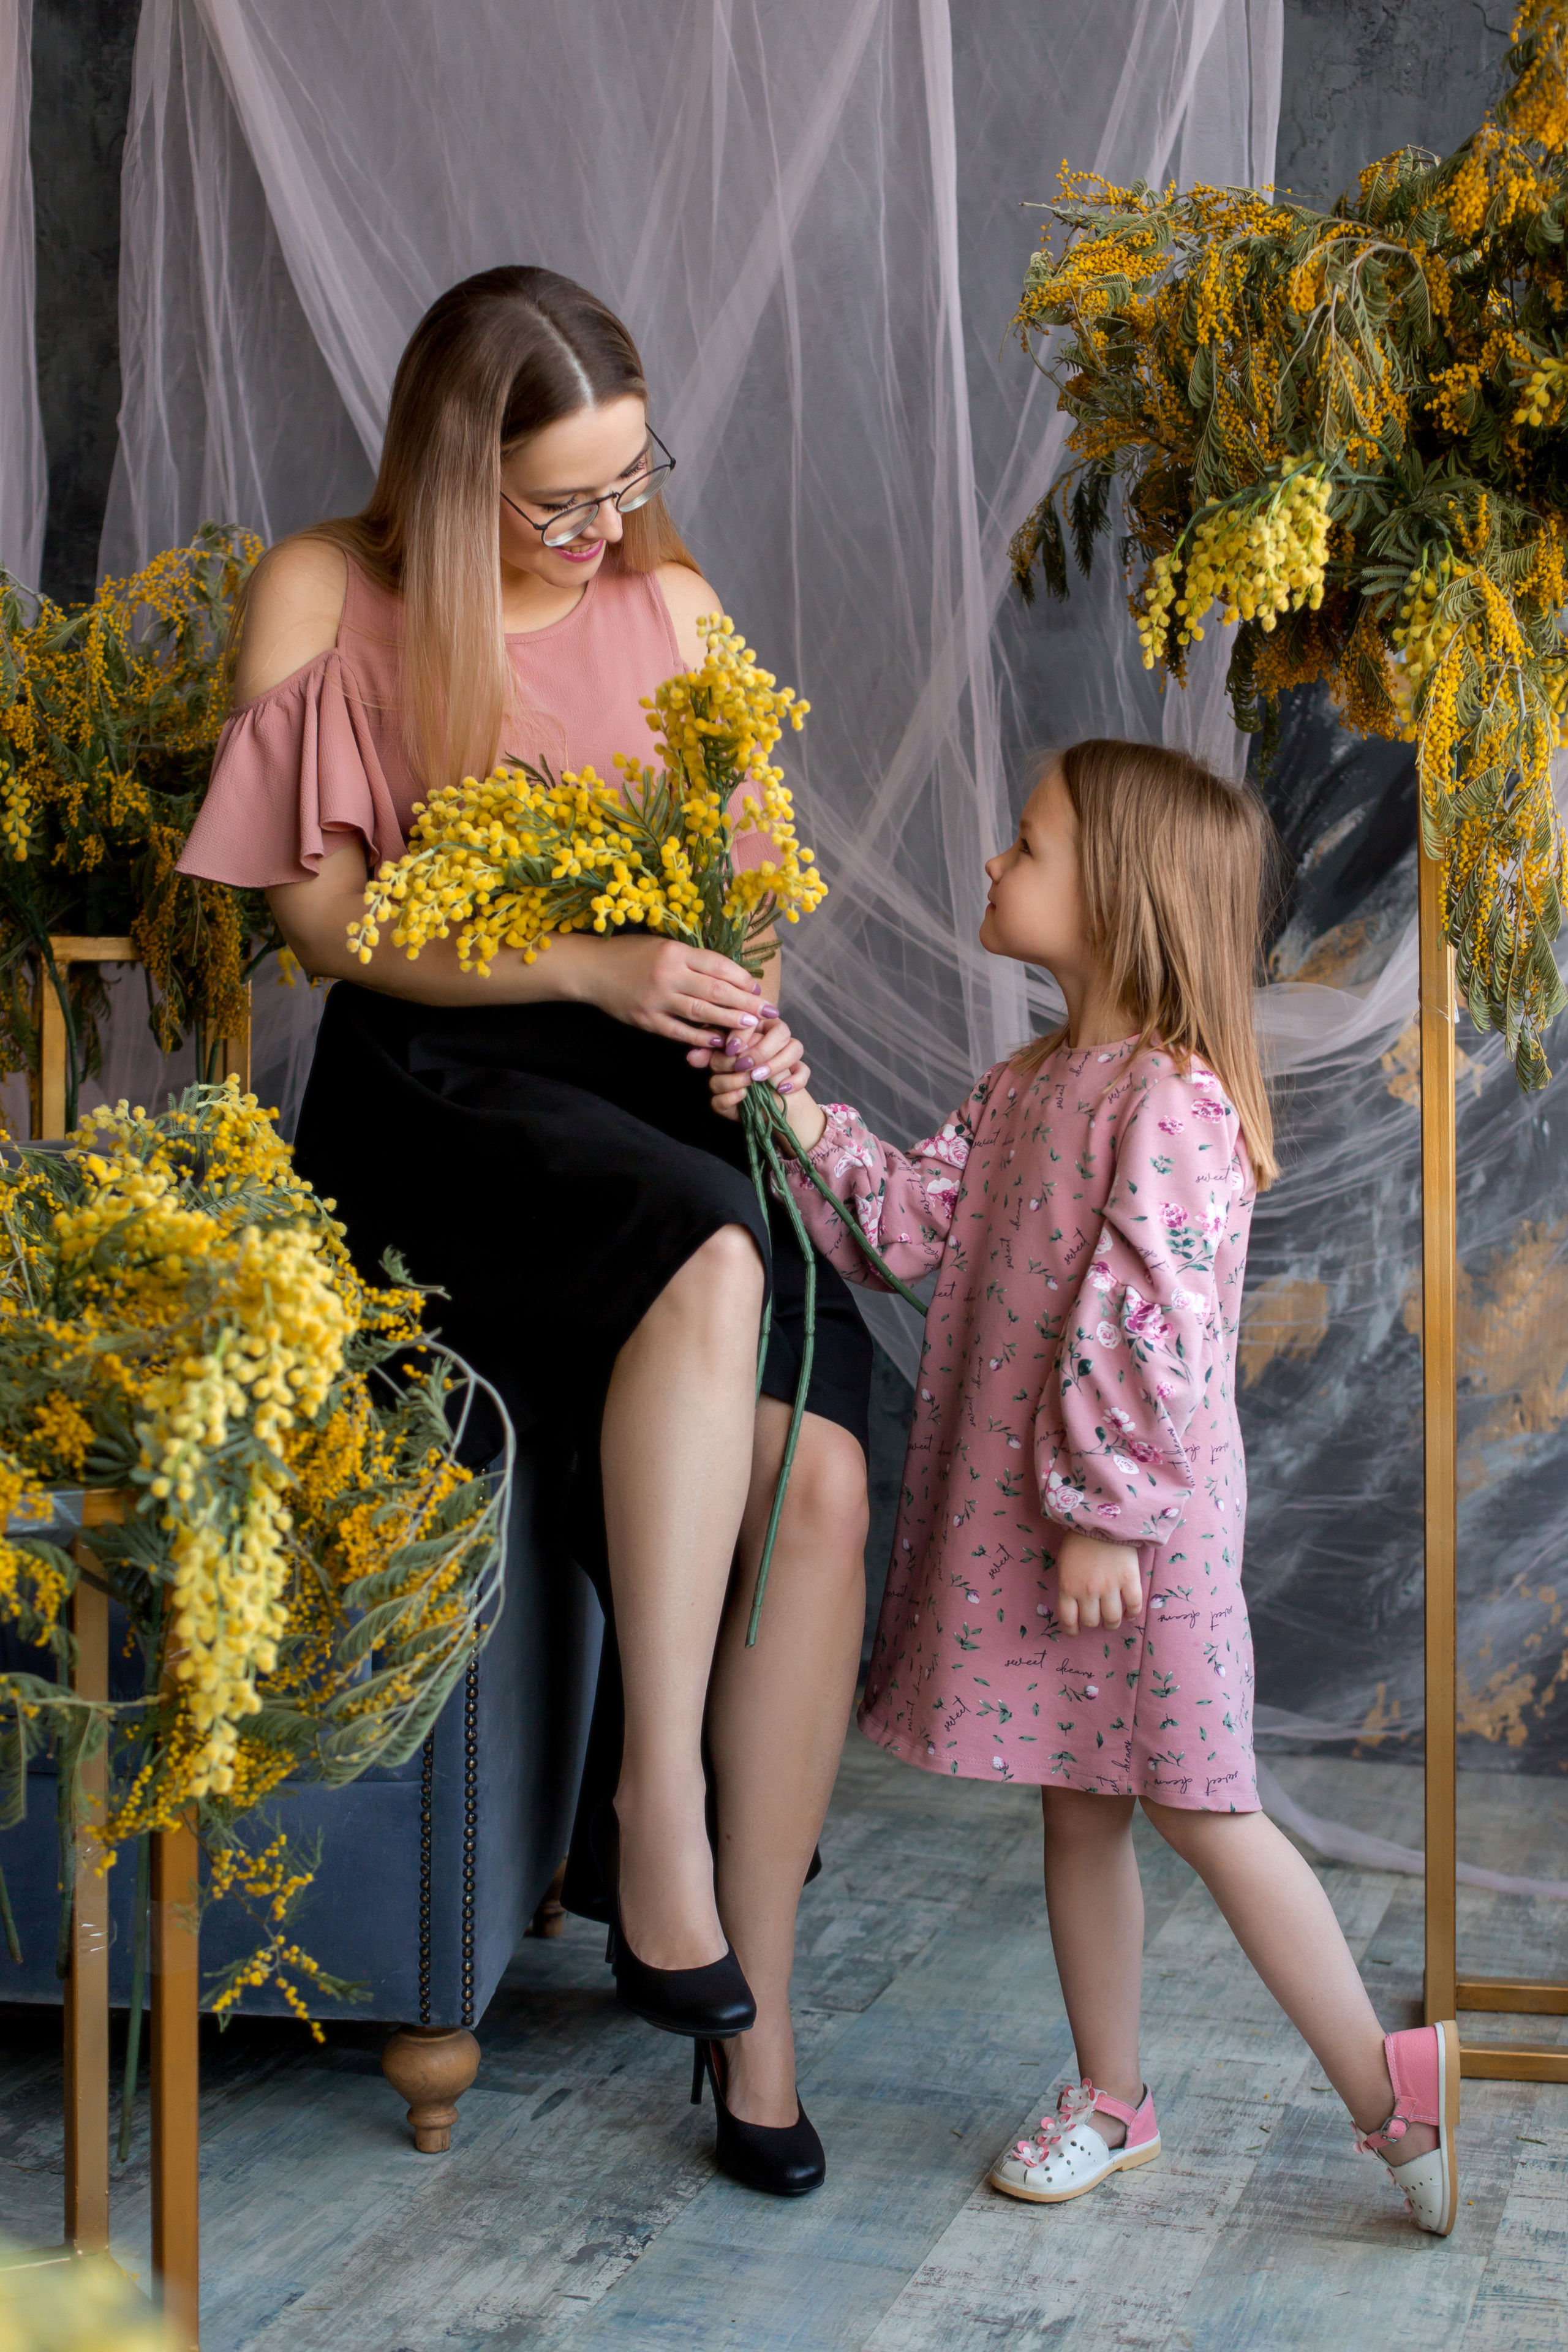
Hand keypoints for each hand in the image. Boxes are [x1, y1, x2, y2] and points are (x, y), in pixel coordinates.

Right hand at [578, 935, 767, 1045]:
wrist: (591, 969)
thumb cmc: (630, 954)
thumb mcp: (662, 946)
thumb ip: (691, 959)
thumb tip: (728, 974)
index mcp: (675, 951)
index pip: (719, 965)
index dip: (743, 978)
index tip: (757, 988)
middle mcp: (669, 974)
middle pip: (717, 990)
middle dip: (747, 1002)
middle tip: (768, 1011)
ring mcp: (657, 999)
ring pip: (702, 1011)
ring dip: (730, 1020)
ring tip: (751, 1026)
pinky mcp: (646, 1019)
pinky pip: (680, 1031)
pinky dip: (701, 1037)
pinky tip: (719, 1040)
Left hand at [702, 1016, 810, 1118]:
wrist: (756, 1102)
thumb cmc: (734, 1077)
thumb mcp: (718, 1069)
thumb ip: (707, 1059)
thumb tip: (692, 1057)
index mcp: (755, 1026)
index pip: (755, 1016)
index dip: (743, 1031)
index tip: (729, 1048)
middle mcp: (774, 1035)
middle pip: (781, 1030)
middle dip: (760, 1049)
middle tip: (742, 1066)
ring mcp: (789, 1052)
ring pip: (795, 1047)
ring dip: (776, 1064)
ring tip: (757, 1078)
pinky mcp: (799, 1071)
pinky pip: (804, 1071)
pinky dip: (795, 1080)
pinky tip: (780, 1089)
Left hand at [1055, 1530, 1142, 1634]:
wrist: (1103, 1520)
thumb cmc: (1079, 1540)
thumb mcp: (1064, 1563)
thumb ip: (1068, 1584)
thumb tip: (1074, 1604)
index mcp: (1068, 1586)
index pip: (1068, 1619)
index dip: (1072, 1630)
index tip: (1076, 1631)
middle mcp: (1088, 1591)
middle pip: (1092, 1622)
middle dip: (1094, 1623)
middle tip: (1098, 1619)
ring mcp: (1110, 1587)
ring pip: (1113, 1619)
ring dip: (1113, 1623)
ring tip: (1114, 1619)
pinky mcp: (1129, 1580)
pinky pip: (1134, 1606)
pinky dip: (1132, 1613)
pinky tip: (1130, 1612)